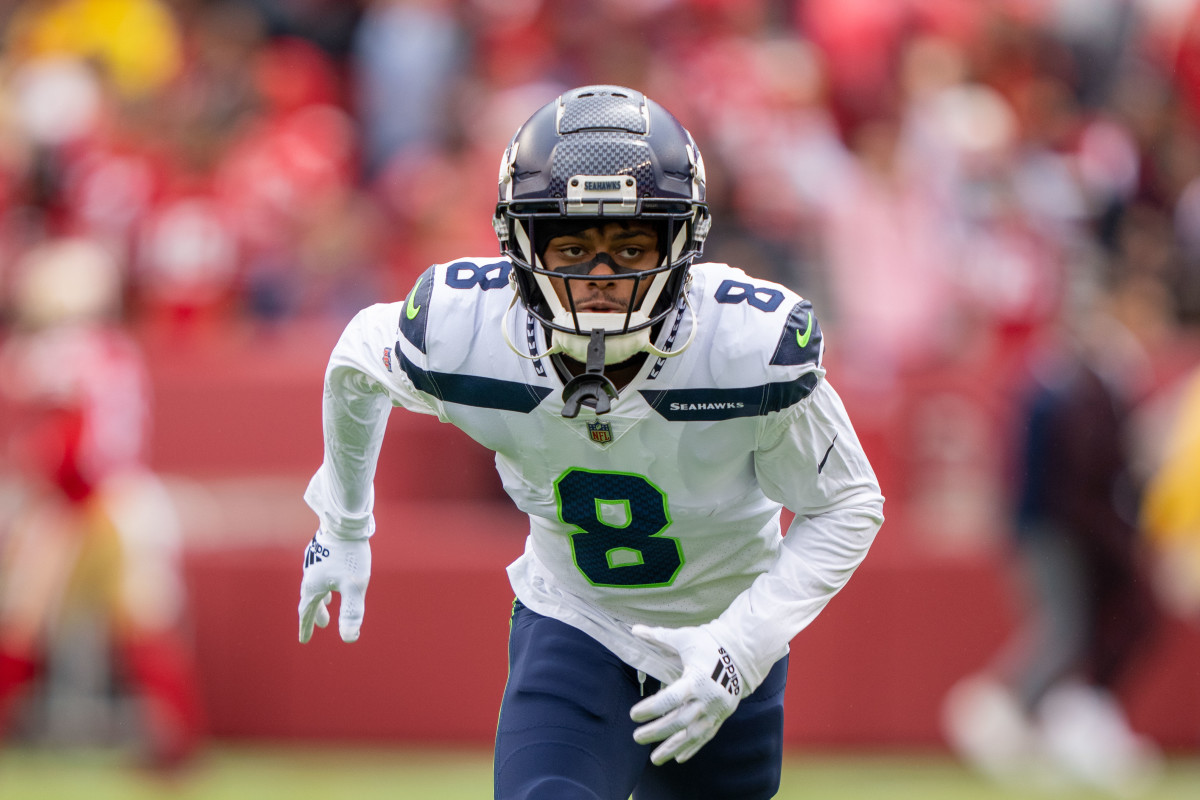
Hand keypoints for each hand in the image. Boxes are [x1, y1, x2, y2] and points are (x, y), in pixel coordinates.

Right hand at [298, 530, 370, 642]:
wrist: (344, 521)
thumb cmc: (349, 554)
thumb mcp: (354, 586)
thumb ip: (351, 612)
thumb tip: (349, 639)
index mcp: (314, 586)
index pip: (307, 612)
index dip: (306, 627)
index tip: (304, 640)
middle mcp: (310, 575)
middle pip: (311, 599)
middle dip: (316, 613)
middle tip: (322, 625)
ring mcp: (315, 562)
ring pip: (316, 584)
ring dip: (321, 597)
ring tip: (329, 603)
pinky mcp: (323, 550)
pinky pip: (321, 572)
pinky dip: (325, 582)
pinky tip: (333, 575)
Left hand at [629, 624, 744, 764]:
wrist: (742, 653)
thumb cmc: (709, 643)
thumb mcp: (684, 638)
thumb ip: (659, 637)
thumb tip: (634, 629)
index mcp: (696, 679)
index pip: (670, 699)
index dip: (651, 708)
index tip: (633, 715)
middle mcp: (706, 699)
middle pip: (679, 722)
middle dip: (657, 732)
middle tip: (636, 738)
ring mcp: (715, 711)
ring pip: (693, 735)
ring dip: (672, 748)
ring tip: (654, 759)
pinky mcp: (721, 716)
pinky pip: (706, 737)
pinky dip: (692, 748)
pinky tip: (678, 758)